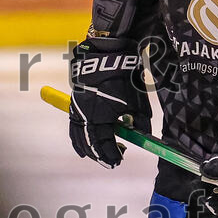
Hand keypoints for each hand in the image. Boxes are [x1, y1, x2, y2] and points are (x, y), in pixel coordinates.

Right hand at [68, 37, 151, 168]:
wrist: (106, 56)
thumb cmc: (125, 80)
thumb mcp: (137, 103)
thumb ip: (141, 122)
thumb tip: (143, 135)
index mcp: (100, 120)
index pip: (104, 146)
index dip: (112, 155)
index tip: (119, 161)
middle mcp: (85, 118)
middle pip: (90, 145)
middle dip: (100, 154)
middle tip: (113, 159)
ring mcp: (78, 111)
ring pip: (79, 137)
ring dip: (88, 148)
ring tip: (95, 155)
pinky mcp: (76, 103)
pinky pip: (74, 127)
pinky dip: (77, 138)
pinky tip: (82, 144)